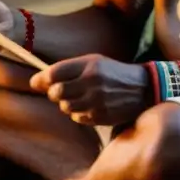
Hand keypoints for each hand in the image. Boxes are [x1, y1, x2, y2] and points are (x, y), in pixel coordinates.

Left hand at [29, 54, 147, 125]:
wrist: (142, 89)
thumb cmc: (112, 73)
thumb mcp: (93, 62)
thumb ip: (67, 69)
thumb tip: (37, 81)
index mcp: (90, 65)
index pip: (54, 73)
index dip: (41, 79)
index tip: (36, 82)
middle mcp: (92, 82)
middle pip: (56, 92)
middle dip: (53, 93)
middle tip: (58, 91)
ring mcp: (97, 101)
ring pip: (65, 107)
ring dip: (66, 103)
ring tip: (77, 97)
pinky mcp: (101, 117)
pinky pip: (77, 117)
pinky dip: (78, 113)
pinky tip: (88, 106)